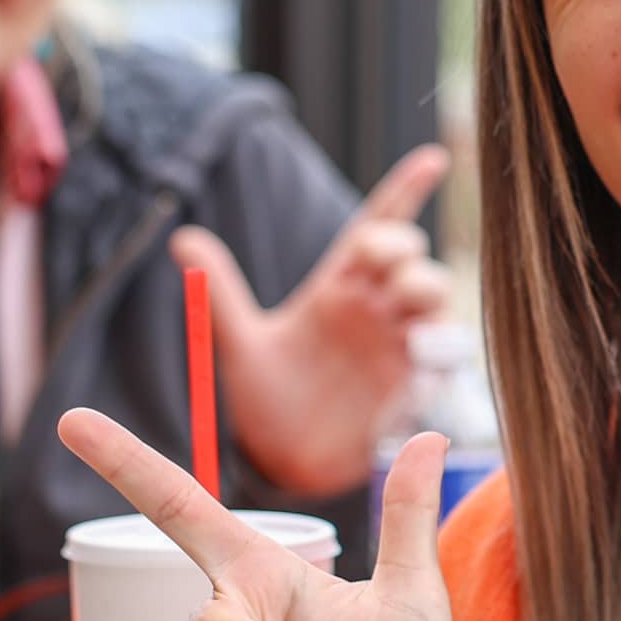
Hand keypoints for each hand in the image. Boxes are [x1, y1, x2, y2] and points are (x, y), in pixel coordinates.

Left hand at [175, 143, 452, 495]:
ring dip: (428, 296)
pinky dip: (435, 358)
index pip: (379, 227)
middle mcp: (376, 312)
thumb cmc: (268, 395)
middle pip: (411, 262)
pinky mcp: (410, 393)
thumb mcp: (241, 341)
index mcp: (340, 287)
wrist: (278, 461)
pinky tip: (420, 358)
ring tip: (407, 303)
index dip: (406, 192)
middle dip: (403, 253)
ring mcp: (398, 351)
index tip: (431, 160)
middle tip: (383, 262)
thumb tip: (181, 239)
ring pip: (435, 306)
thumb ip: (221, 292)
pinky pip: (439, 367)